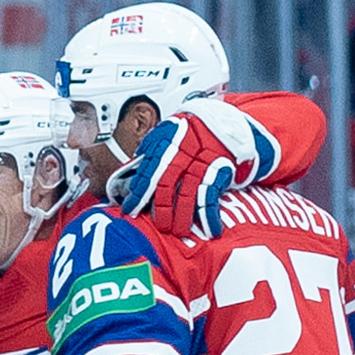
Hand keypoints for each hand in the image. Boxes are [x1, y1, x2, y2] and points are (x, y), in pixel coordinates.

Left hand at [114, 99, 271, 239]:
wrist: (224, 123)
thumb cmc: (190, 133)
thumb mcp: (167, 133)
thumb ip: (150, 150)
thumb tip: (132, 169)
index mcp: (165, 143)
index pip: (147, 171)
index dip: (138, 193)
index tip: (130, 209)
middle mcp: (182, 153)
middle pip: (166, 184)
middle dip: (159, 208)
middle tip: (157, 225)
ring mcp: (201, 163)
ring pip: (188, 193)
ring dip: (182, 216)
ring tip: (178, 232)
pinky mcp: (219, 171)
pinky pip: (212, 197)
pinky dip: (210, 215)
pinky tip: (210, 229)